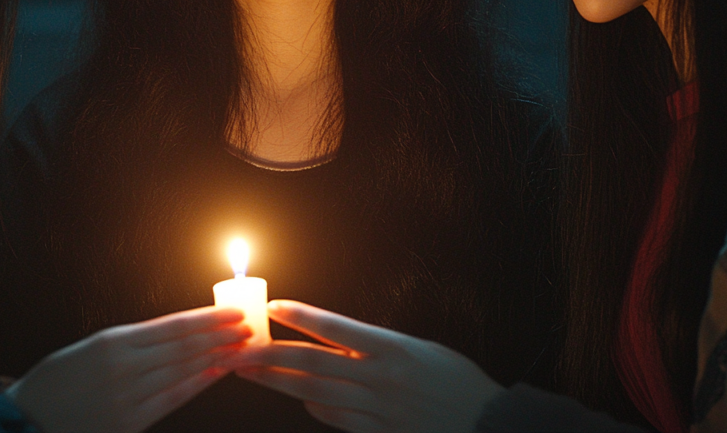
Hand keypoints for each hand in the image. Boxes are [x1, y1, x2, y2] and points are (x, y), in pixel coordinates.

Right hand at [7, 305, 248, 432]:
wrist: (26, 419)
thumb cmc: (57, 381)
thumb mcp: (88, 350)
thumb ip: (128, 344)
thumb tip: (172, 336)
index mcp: (112, 342)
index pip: (172, 327)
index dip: (207, 319)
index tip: (233, 311)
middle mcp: (123, 367)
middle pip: (184, 348)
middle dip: (220, 336)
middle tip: (248, 326)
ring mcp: (128, 397)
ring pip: (183, 372)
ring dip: (215, 358)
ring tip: (240, 348)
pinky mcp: (128, 423)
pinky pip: (171, 400)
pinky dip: (196, 386)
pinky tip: (215, 374)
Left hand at [234, 300, 502, 432]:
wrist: (486, 423)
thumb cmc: (454, 380)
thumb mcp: (419, 349)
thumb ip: (375, 347)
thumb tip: (332, 345)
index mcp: (393, 348)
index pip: (335, 327)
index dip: (300, 316)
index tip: (272, 306)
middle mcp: (381, 378)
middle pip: (313, 363)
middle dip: (271, 354)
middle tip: (240, 347)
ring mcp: (378, 410)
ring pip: (314, 392)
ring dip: (279, 382)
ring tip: (252, 371)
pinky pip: (335, 420)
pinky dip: (314, 406)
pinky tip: (301, 397)